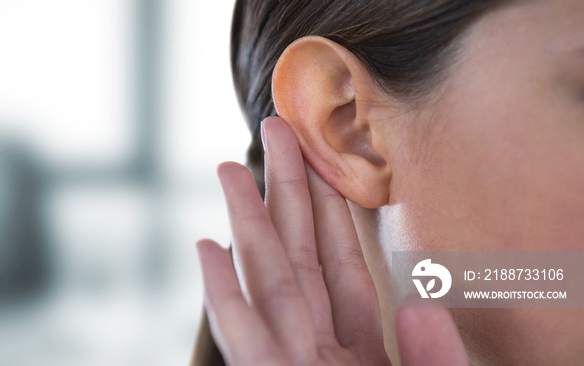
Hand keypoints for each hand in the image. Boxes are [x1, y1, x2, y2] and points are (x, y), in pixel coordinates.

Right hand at [196, 116, 468, 364]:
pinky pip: (244, 338)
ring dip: (248, 223)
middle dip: (285, 191)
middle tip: (276, 129)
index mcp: (363, 350)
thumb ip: (435, 356)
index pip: (342, 265)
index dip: (329, 207)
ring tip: (230, 169)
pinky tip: (208, 246)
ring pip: (267, 282)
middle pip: (298, 256)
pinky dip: (223, 294)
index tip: (320, 157)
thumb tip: (421, 306)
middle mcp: (320, 350)